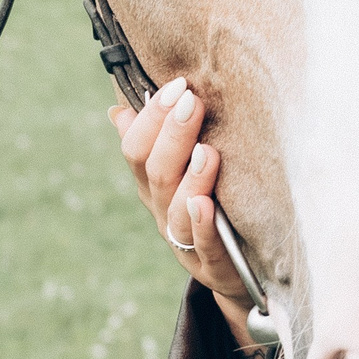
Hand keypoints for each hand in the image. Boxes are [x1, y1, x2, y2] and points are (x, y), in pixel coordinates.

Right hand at [111, 77, 251, 335]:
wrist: (239, 273)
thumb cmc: (211, 210)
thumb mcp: (180, 176)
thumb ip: (154, 142)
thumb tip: (119, 108)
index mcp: (153, 185)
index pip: (136, 148)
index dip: (151, 117)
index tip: (176, 85)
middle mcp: (162, 209)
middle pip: (156, 171)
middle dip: (172, 135)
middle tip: (191, 102)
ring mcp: (185, 239)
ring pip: (177, 208)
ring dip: (192, 179)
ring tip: (206, 152)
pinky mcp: (213, 264)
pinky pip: (204, 245)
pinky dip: (204, 225)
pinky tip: (206, 206)